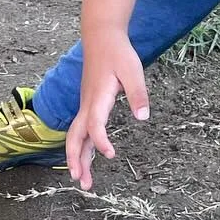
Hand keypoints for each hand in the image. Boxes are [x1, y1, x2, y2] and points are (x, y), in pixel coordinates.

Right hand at [66, 28, 148, 191]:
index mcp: (98, 98)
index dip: (101, 141)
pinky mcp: (88, 107)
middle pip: (76, 138)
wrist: (101, 37)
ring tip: (84, 180)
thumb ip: (138, 94)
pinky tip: (87, 161)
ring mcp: (85, 107)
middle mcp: (87, 106)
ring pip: (76, 138)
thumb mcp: (133, 70)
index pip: (94, 125)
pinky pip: (81, 132)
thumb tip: (143, 117)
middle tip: (83, 183)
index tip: (110, 154)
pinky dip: (82, 149)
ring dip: (78, 160)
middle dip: (77, 161)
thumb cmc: (117, 53)